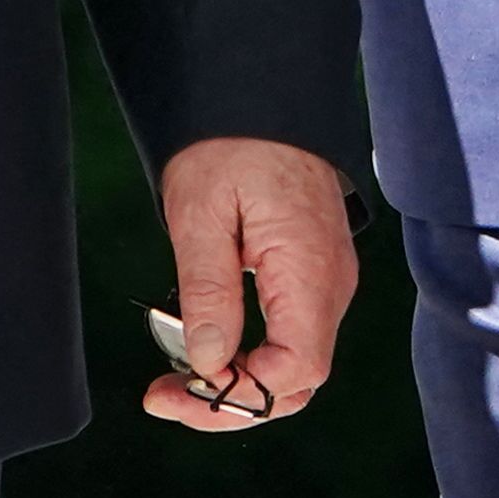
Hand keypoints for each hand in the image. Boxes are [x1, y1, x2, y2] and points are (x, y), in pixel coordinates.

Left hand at [142, 136, 355, 434]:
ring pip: (295, 364)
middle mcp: (331, 284)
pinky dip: (252, 356)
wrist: (263, 95)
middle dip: (233, 402)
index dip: (237, 397)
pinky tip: (209, 349)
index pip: (294, 372)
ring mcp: (327, 280)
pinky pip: (293, 334)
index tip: (179, 390)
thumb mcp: (200, 213)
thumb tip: (208, 361)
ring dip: (239, 382)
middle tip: (167, 396)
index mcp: (309, 271)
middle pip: (298, 382)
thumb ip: (209, 291)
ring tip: (179, 378)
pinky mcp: (314, 273)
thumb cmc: (232, 143)